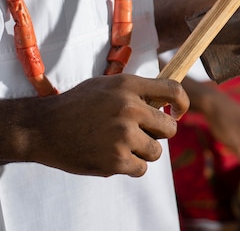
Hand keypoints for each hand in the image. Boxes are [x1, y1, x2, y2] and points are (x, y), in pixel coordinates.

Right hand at [26, 74, 188, 176]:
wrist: (42, 128)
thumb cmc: (78, 105)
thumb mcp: (107, 86)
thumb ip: (137, 92)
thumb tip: (169, 102)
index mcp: (128, 86)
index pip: (174, 90)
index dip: (182, 103)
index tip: (177, 112)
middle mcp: (129, 108)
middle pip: (170, 128)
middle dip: (158, 133)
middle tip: (140, 134)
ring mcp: (122, 135)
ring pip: (157, 151)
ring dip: (143, 152)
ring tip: (121, 145)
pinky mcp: (115, 160)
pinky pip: (142, 168)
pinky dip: (131, 166)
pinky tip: (113, 156)